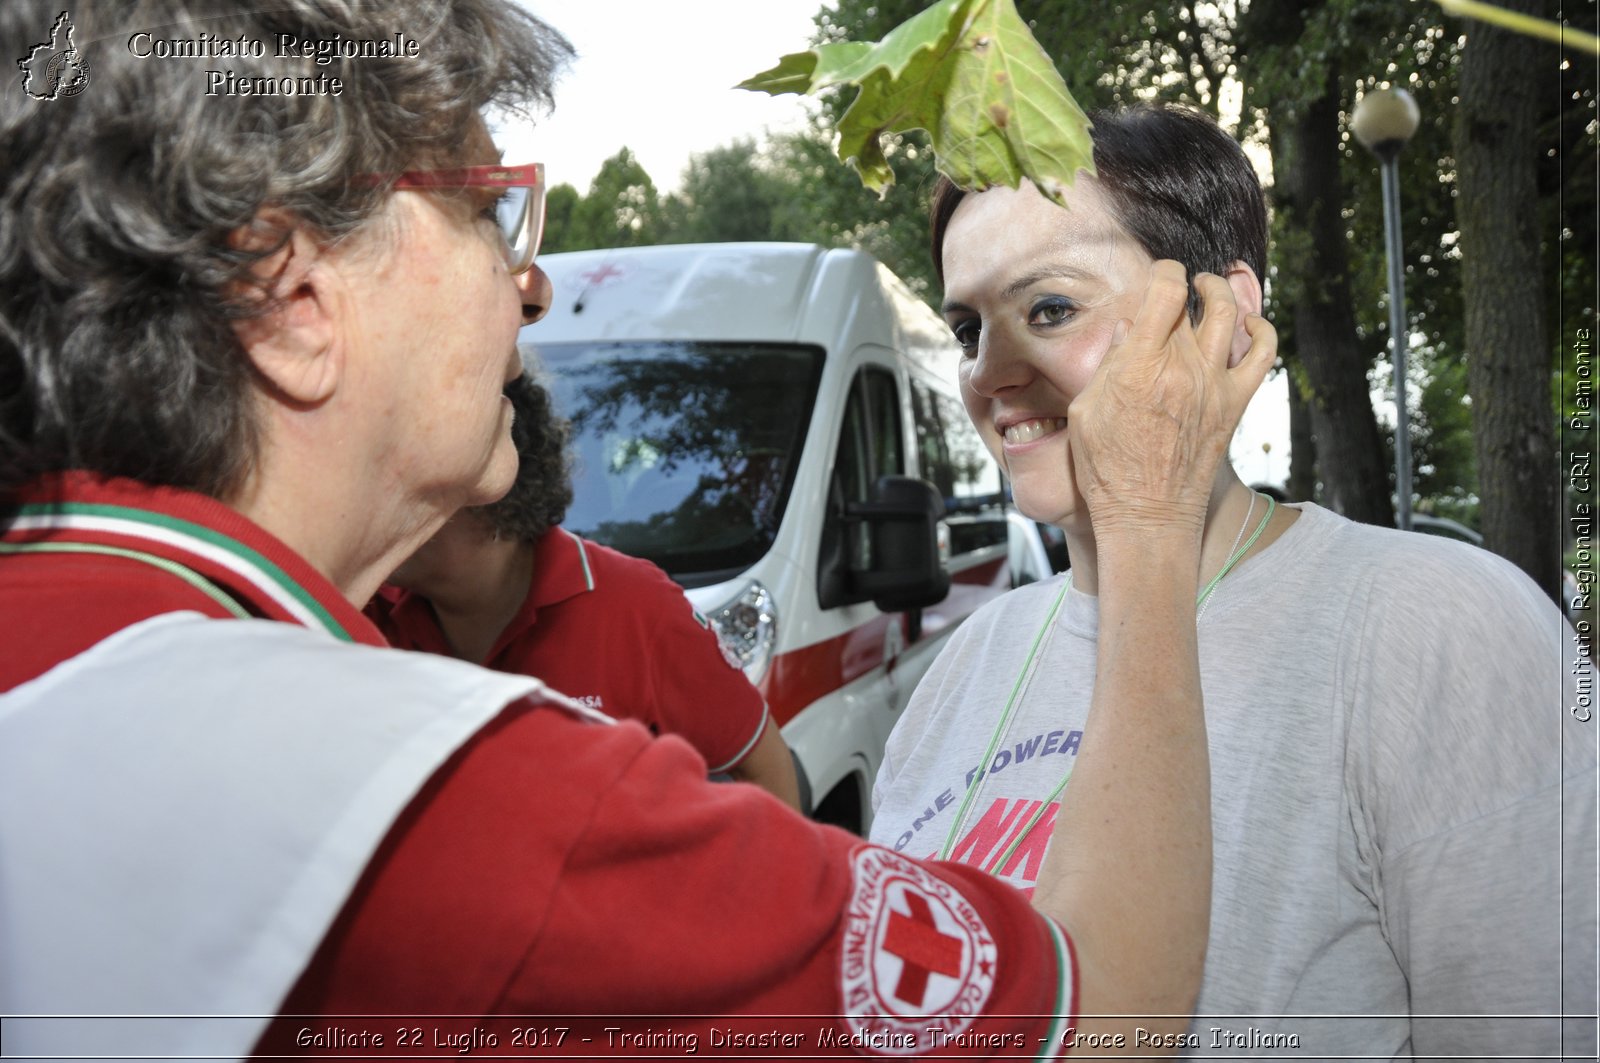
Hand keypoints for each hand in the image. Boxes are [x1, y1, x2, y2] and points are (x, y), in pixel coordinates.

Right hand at [1067, 260, 1275, 538]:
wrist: (1147, 515)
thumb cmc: (1107, 468)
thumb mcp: (1086, 410)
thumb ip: (1108, 364)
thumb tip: (1126, 328)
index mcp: (1139, 364)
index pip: (1165, 290)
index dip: (1165, 271)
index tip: (1160, 275)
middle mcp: (1182, 368)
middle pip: (1195, 300)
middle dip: (1188, 285)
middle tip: (1180, 290)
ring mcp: (1214, 385)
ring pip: (1231, 315)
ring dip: (1221, 294)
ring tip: (1210, 293)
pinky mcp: (1235, 404)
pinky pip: (1263, 354)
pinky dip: (1261, 330)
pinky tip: (1248, 326)